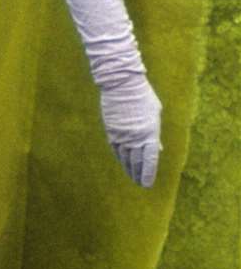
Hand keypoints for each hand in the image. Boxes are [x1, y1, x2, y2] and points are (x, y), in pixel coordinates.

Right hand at [98, 73, 160, 187]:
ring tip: (132, 177)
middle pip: (136, 162)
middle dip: (139, 174)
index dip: (148, 173)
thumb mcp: (154, 114)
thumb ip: (155, 133)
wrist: (122, 84)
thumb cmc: (143, 96)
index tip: (148, 184)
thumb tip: (157, 149)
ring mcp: (121, 134)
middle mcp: (135, 136)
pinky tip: (122, 163)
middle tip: (141, 184)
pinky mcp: (111, 130)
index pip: (149, 159)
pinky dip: (120, 158)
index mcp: (149, 132)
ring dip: (129, 169)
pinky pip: (116, 149)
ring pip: (124, 158)